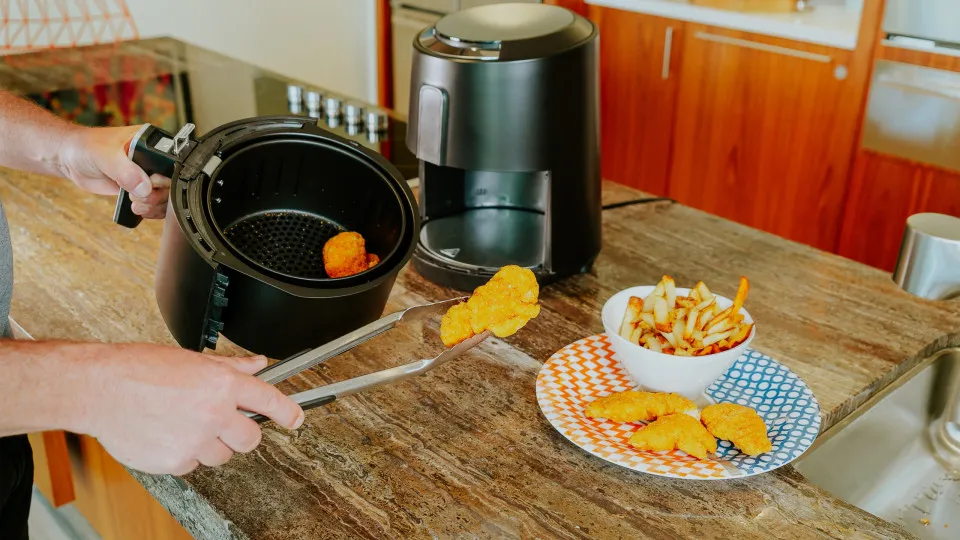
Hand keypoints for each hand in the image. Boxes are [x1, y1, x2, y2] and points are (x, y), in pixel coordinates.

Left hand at [58, 125, 169, 219]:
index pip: (173, 162)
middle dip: (158, 195)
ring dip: (154, 205)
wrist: (71, 159)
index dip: (166, 177)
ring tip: (135, 203)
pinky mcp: (140, 189)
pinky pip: (155, 203)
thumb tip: (145, 187)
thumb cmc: (86, 147)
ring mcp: (148, 175)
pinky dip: (150, 210)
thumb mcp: (104, 155)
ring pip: (166, 196)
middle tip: (138, 195)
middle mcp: (154, 159)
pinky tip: (138, 208)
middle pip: (172, 182)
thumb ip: (125, 170)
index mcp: (151, 143)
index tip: (151, 182)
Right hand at [83, 344, 303, 475]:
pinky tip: (167, 434)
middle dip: (242, 433)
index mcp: (222, 383)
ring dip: (211, 445)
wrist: (99, 389)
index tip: (295, 419)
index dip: (289, 412)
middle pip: (251, 438)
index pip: (270, 400)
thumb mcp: (192, 360)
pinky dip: (184, 454)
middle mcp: (214, 412)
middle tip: (222, 424)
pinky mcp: (176, 460)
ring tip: (184, 424)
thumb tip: (259, 363)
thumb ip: (231, 366)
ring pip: (222, 455)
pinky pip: (193, 465)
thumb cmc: (138, 369)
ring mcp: (196, 439)